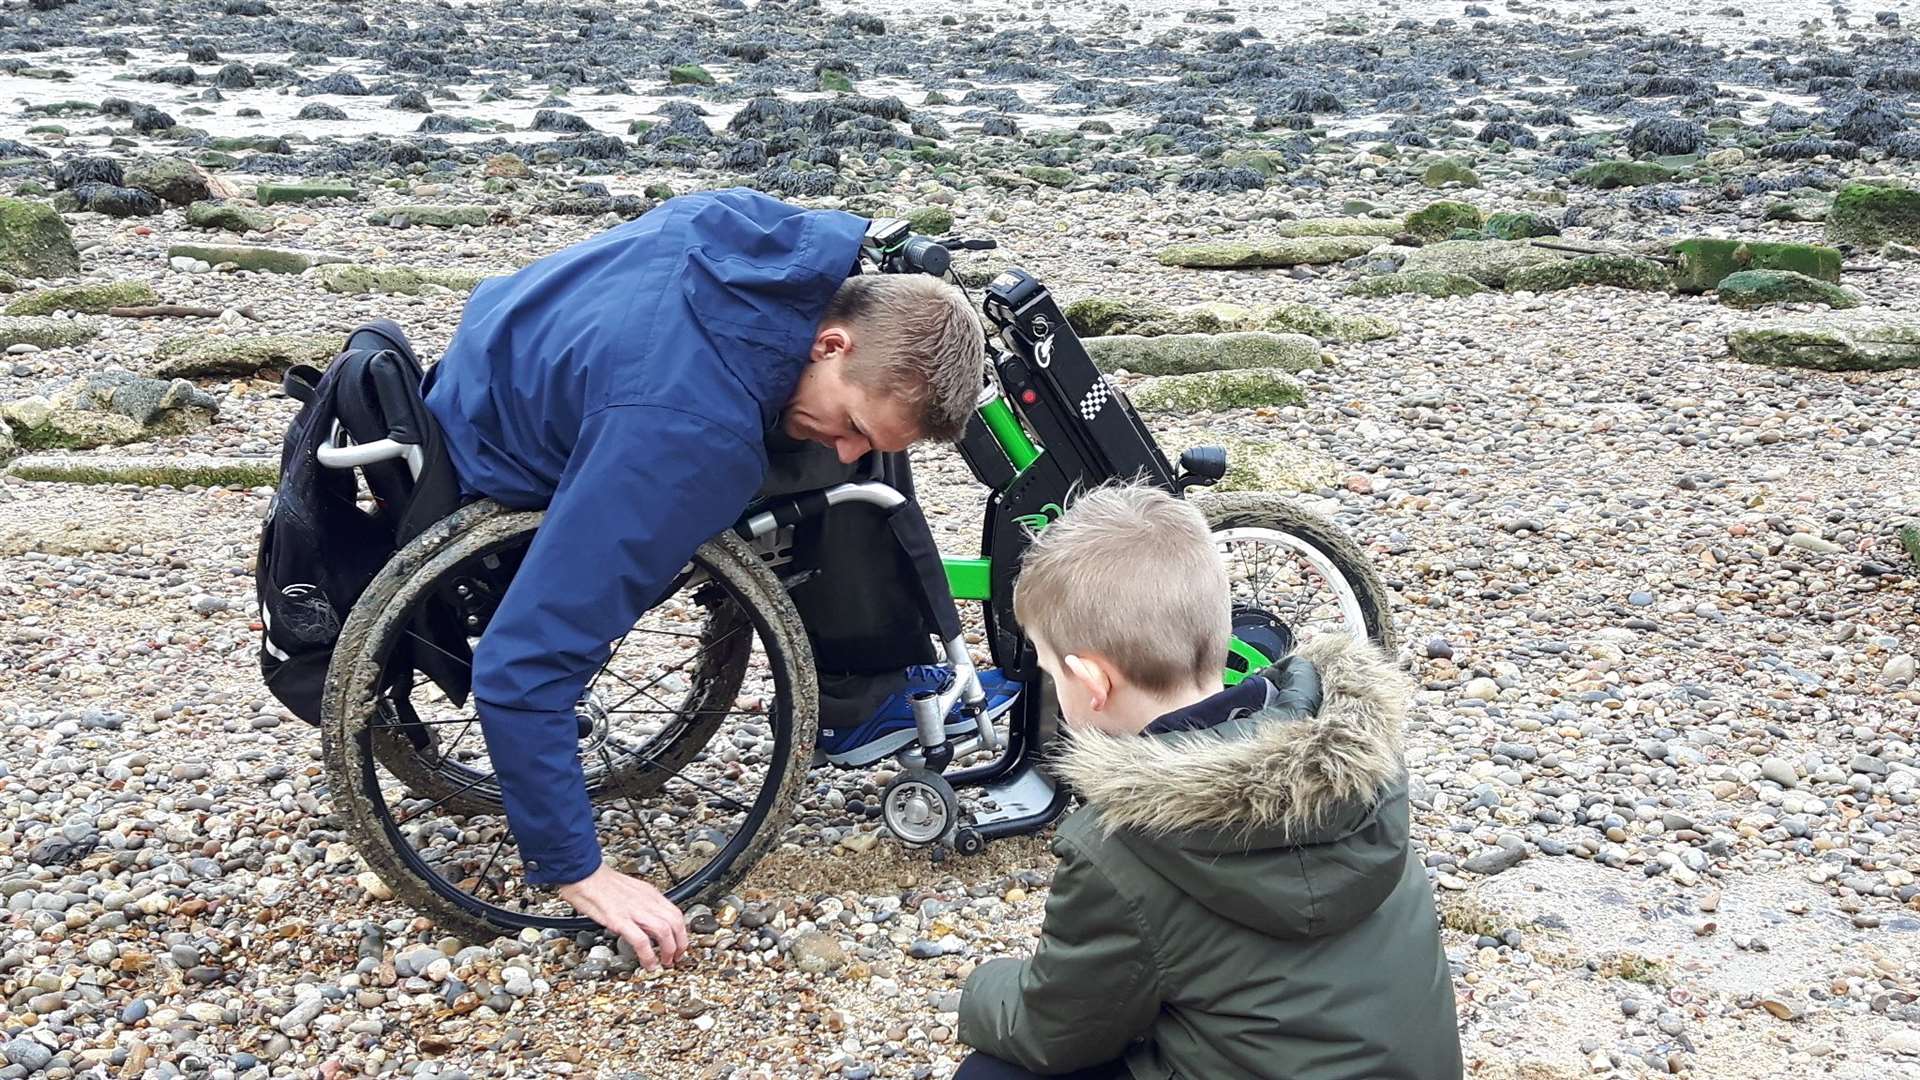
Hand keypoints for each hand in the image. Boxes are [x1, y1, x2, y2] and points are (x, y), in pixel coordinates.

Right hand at [555, 865, 687, 969]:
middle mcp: (646, 901)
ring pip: (664, 931)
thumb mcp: (631, 890)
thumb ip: (642, 904)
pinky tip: (648, 963)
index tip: (679, 945)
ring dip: (668, 951)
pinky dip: (648, 955)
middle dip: (680, 944)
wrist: (584, 873)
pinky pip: (641, 940)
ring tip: (664, 963)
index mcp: (650, 894)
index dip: (682, 932)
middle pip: (676, 923)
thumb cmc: (601, 882)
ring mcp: (634, 911)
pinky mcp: (619, 920)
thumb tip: (648, 920)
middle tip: (676, 958)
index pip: (675, 913)